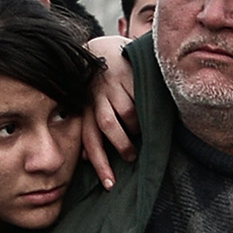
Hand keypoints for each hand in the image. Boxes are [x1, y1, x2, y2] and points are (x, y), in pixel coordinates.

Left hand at [81, 35, 135, 187]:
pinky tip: (148, 109)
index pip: (90, 140)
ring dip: (137, 126)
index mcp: (85, 108)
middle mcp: (96, 96)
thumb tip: (84, 159)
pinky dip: (146, 107)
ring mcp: (112, 84)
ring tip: (141, 130)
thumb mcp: (90, 106)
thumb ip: (90, 128)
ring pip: (128, 113)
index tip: (110, 185)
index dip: (100, 164)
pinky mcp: (127, 73)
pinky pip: (140, 97)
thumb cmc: (100, 87)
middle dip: (122, 145)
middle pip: (108, 126)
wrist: (103, 47)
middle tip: (132, 156)